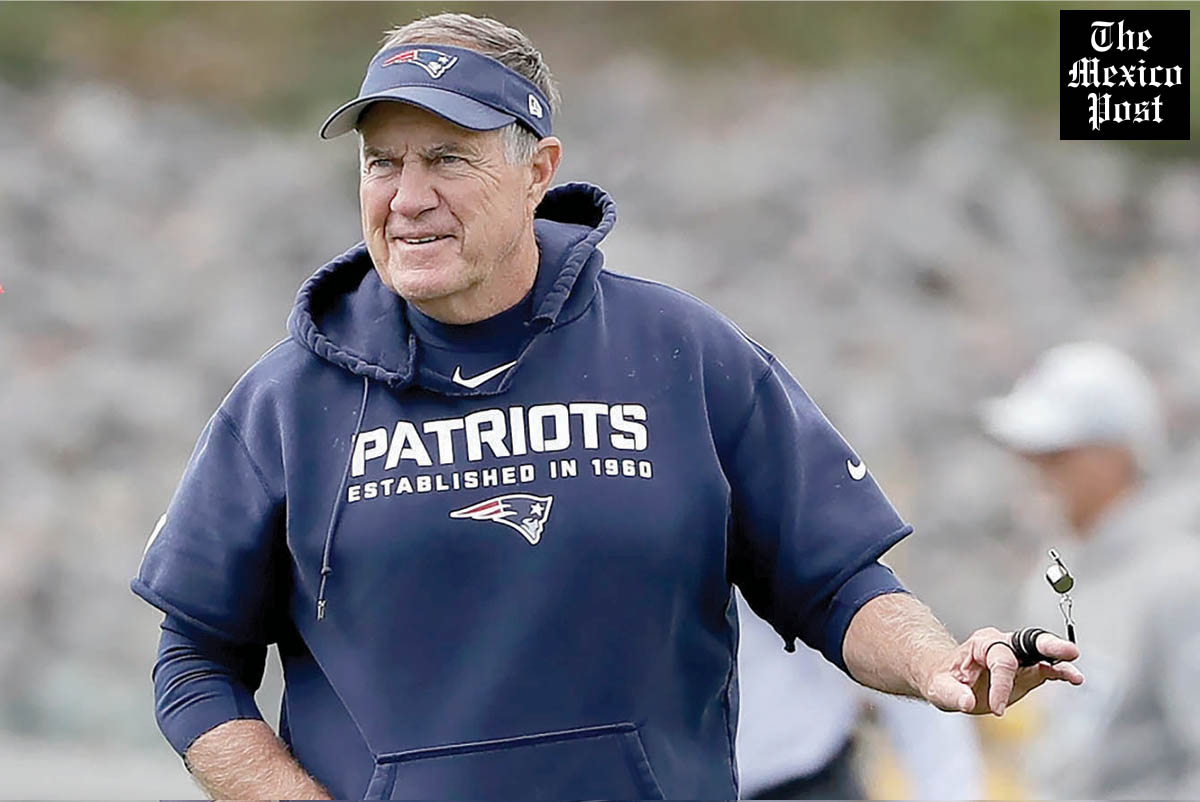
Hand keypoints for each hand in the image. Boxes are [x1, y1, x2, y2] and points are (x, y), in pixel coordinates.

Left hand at [921, 627, 1083, 715]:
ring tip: (1076, 675)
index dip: (1001, 686)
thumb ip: (953, 694)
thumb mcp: (939, 688)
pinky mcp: (1026, 672)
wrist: (946, 678)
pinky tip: (1074, 679)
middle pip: (1028, 641)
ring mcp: (1017, 658)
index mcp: (981, 644)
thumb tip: (968, 702)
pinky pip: (1046, 670)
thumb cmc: (942, 679)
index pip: (1000, 662)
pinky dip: (1059, 673)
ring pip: (1042, 655)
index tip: (997, 709)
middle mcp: (1002, 645)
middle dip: (1049, 646)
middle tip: (1068, 651)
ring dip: (1060, 663)